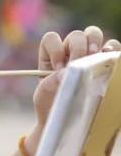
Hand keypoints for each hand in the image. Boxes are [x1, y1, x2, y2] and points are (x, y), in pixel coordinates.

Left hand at [26, 27, 120, 154]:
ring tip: (94, 56)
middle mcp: (70, 52)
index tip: (59, 67)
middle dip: (77, 47)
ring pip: (93, 34)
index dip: (56, 49)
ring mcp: (89, 56)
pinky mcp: (105, 62)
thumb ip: (49, 84)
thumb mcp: (43, 97)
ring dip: (94, 41)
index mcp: (51, 56)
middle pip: (76, 35)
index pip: (51, 39)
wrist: (66, 122)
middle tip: (78, 64)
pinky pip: (113, 47)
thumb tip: (65, 72)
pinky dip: (113, 49)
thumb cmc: (51, 107)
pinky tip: (109, 58)